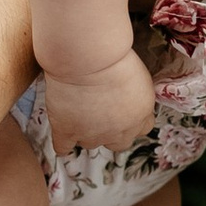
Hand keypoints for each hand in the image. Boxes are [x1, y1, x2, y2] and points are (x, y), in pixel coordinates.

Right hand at [42, 50, 156, 154]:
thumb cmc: (114, 57)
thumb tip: (131, 97)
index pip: (142, 129)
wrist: (88, 59)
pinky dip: (63, 144)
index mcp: (140, 115)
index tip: (124, 112)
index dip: (132, 121)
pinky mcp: (67, 131)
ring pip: (90, 143)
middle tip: (101, 113)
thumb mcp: (140, 76)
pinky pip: (63, 147)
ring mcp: (93, 134)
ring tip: (79, 113)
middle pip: (118, 143)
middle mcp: (119, 131)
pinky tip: (63, 136)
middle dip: (112, 131)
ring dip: (86, 132)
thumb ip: (137, 95)